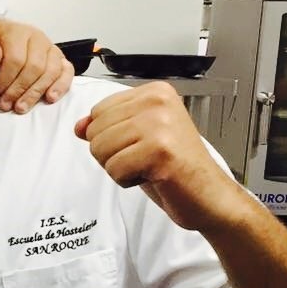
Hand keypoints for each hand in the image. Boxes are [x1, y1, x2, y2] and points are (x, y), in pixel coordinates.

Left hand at [0, 21, 74, 113]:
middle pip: (34, 67)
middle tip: (6, 104)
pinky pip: (67, 71)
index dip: (4, 80)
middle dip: (18, 90)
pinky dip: (61, 85)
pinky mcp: (59, 58)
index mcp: (16, 31)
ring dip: (35, 93)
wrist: (2, 38)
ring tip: (21, 107)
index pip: (15, 58)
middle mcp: (37, 37)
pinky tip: (50, 98)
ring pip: (50, 71)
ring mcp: (50, 48)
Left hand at [75, 82, 247, 231]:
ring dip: (119, 167)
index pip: (98, 110)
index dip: (110, 137)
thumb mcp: (137, 139)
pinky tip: (153, 175)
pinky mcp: (159, 149)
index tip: (141, 144)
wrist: (207, 195)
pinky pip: (114, 168)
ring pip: (100, 148)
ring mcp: (160, 124)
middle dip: (111, 153)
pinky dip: (127, 180)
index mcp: (154, 92)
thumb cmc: (175, 168)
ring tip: (148, 166)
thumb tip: (79, 126)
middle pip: (95, 129)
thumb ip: (109, 127)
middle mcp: (157, 101)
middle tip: (144, 159)